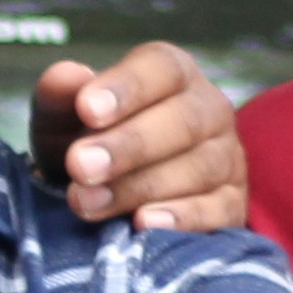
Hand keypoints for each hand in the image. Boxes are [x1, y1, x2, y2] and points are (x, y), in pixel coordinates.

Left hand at [28, 42, 247, 232]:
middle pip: (183, 121)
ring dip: (140, 187)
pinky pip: (218, 210)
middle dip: (129, 146)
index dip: (127, 88)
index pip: (160, 69)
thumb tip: (67, 77)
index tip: (87, 109)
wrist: (108, 193)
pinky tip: (143, 224)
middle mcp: (209, 109)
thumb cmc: (87, 142)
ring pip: (199, 168)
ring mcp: (227, 157)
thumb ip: (60, 96)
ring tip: (88, 203)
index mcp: (172, 73)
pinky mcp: (232, 203)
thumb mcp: (62, 118)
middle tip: (80, 166)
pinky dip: (182, 219)